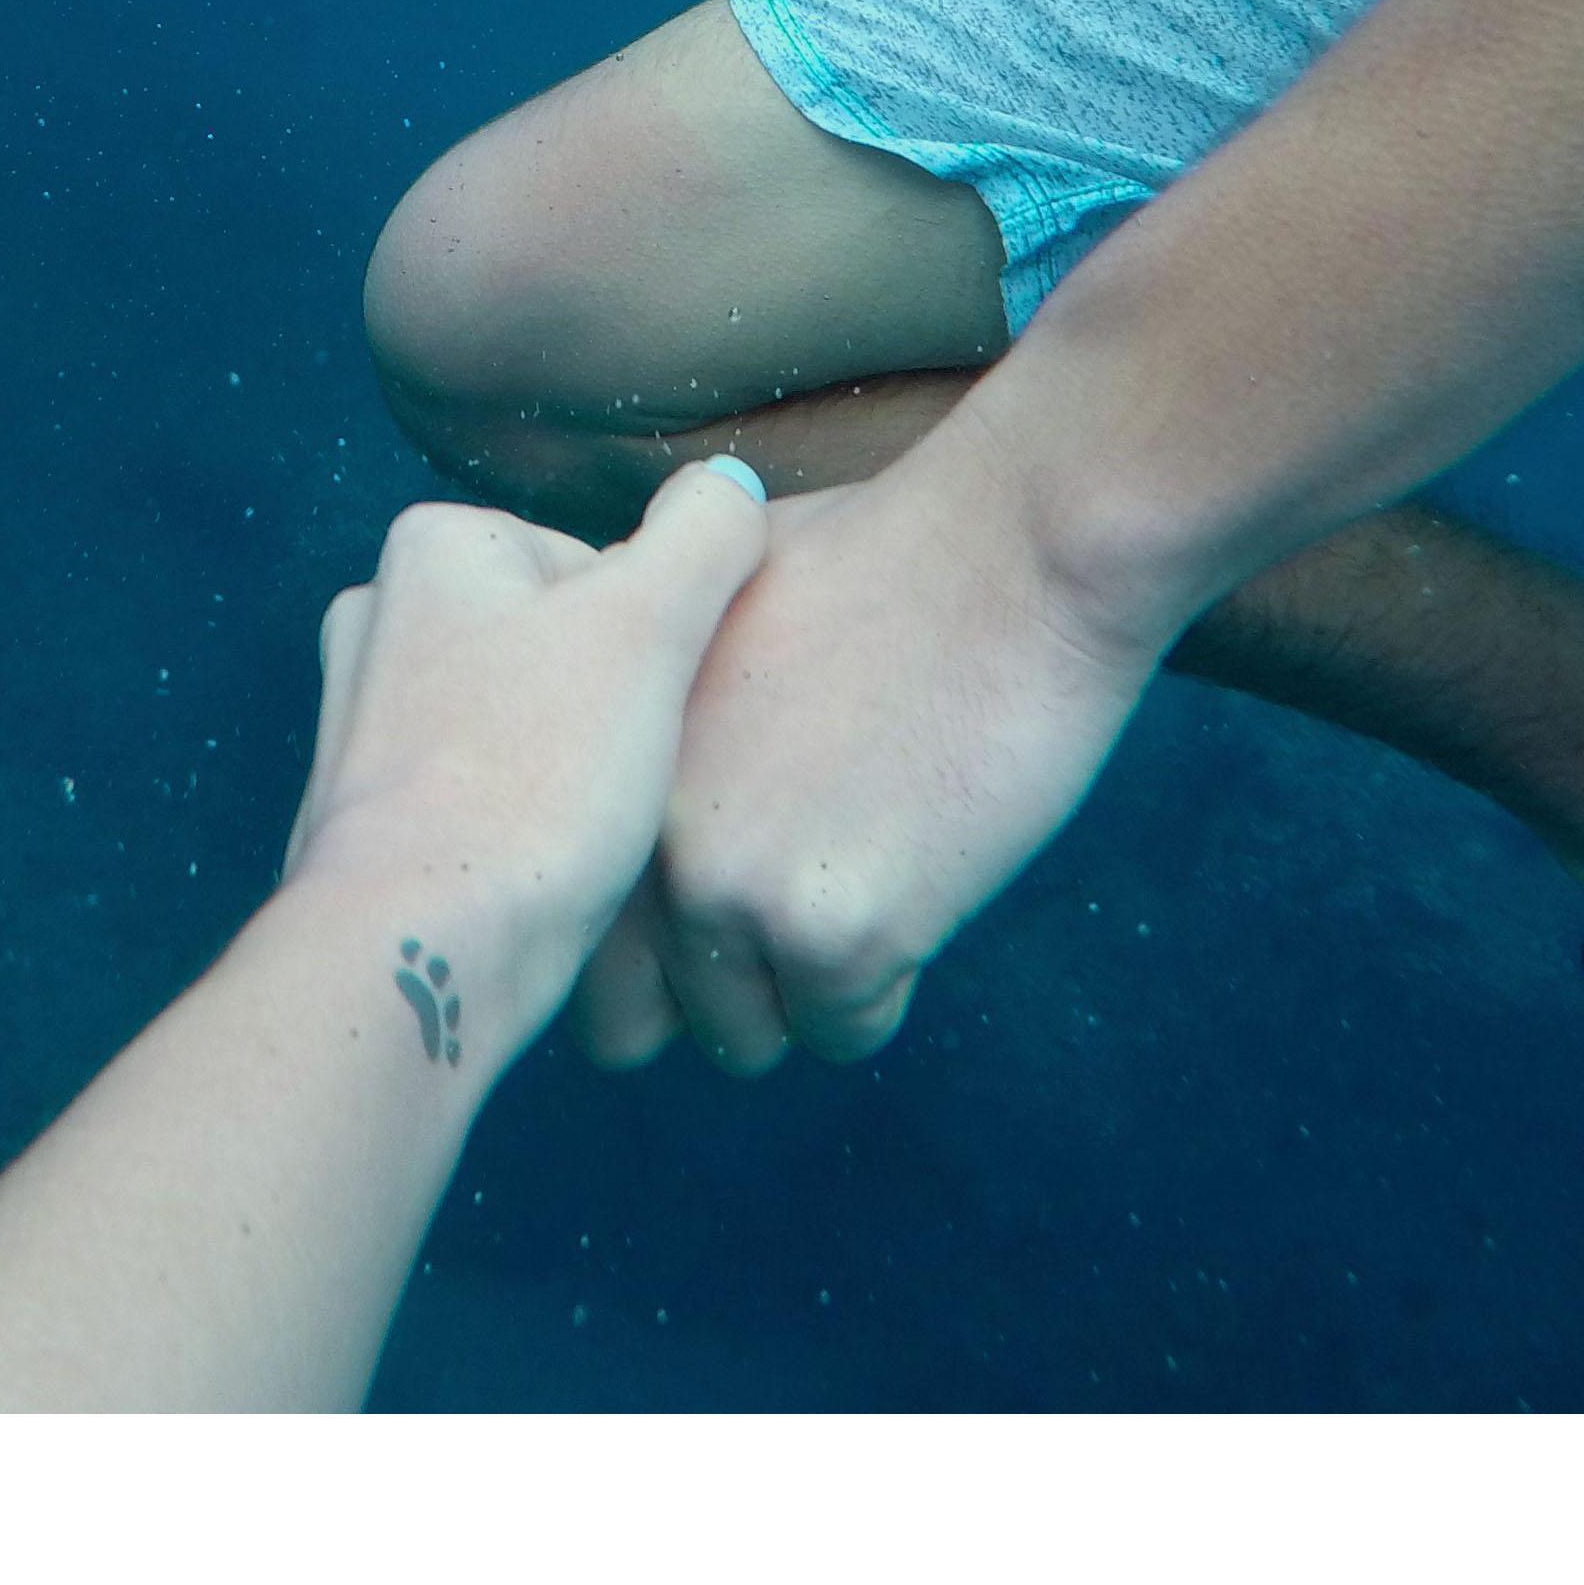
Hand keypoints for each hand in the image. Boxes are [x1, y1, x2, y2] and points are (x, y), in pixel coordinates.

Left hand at [276, 461, 768, 1074]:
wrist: (424, 948)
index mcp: (436, 545)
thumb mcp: (651, 625)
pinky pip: (488, 800)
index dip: (662, 649)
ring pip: (534, 728)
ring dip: (575, 778)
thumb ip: (706, 533)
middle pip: (568, 647)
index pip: (608, 573)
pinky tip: (545, 872)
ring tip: (585, 833)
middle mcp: (380, 615)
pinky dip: (526, 830)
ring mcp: (364, 720)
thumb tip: (733, 482)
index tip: (654, 717)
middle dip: (615, 713)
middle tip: (627, 781)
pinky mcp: (373, 813)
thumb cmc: (534, 777)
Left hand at [574, 448, 1177, 1075]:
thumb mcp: (711, 596)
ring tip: (870, 865)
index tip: (710, 900)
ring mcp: (728, 885)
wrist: (1011, 550)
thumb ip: (654, 690)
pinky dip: (890, 979)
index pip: (572, 934)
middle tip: (796, 900)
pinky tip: (924, 872)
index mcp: (597, 751)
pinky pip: (845, 1029)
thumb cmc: (887, 551)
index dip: (642, 938)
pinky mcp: (834, 932)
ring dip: (805, 983)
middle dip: (708, 982)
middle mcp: (635, 828)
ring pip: (746, 1034)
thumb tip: (632, 752)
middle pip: (637, 1018)